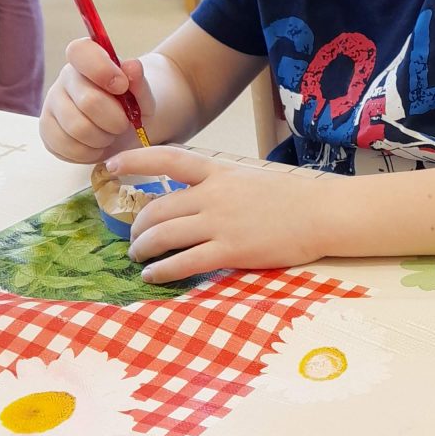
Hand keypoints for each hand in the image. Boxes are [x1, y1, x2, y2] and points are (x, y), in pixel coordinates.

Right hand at [40, 39, 154, 163]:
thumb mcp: (144, 95)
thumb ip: (139, 82)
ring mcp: (52, 103)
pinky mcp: (47, 129)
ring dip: (103, 139)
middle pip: (88, 101)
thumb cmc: (133, 106)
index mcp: (88, 59)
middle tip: (123, 123)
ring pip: (78, 128)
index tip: (122, 86)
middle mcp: (66, 78)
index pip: (81, 52)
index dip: (101, 70)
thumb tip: (131, 67)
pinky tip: (97, 146)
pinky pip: (67, 147)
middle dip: (115, 120)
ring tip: (110, 134)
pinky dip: (90, 153)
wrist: (125, 127)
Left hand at [108, 147, 325, 281]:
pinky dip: (161, 270)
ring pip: (163, 234)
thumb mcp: (251, 180)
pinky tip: (152, 276)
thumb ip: (221, 187)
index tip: (111, 166)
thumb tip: (196, 200)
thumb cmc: (295, 198)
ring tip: (138, 256)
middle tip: (135, 238)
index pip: (168, 159)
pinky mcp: (230, 251)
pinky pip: (184, 262)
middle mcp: (213, 195)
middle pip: (158, 207)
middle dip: (138, 225)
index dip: (135, 160)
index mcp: (219, 172)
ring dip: (143, 247)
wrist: (323, 213)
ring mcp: (220, 223)